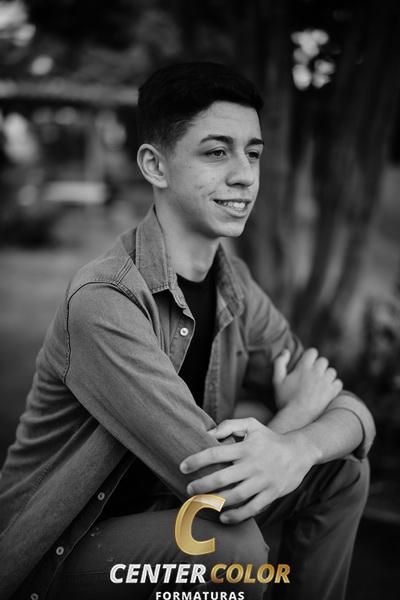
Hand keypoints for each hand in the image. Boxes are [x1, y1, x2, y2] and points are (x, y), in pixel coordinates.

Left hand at [180, 417, 318, 523]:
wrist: (299, 452)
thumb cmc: (270, 438)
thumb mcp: (251, 425)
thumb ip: (229, 425)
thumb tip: (208, 433)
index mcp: (245, 448)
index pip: (215, 453)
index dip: (197, 461)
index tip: (182, 467)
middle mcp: (252, 465)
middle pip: (221, 478)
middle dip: (201, 486)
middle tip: (189, 489)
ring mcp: (262, 481)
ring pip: (234, 496)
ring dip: (215, 502)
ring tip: (201, 504)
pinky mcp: (271, 494)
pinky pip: (252, 508)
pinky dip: (236, 515)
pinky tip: (223, 517)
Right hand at [273, 348, 342, 420]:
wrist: (297, 417)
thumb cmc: (285, 399)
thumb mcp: (277, 380)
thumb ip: (279, 363)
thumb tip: (286, 351)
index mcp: (303, 367)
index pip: (313, 352)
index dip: (310, 356)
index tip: (306, 364)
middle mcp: (316, 372)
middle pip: (323, 361)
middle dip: (318, 366)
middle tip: (312, 375)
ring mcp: (326, 382)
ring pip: (332, 371)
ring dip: (327, 375)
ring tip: (319, 384)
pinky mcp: (332, 392)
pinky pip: (338, 383)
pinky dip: (334, 385)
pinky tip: (327, 391)